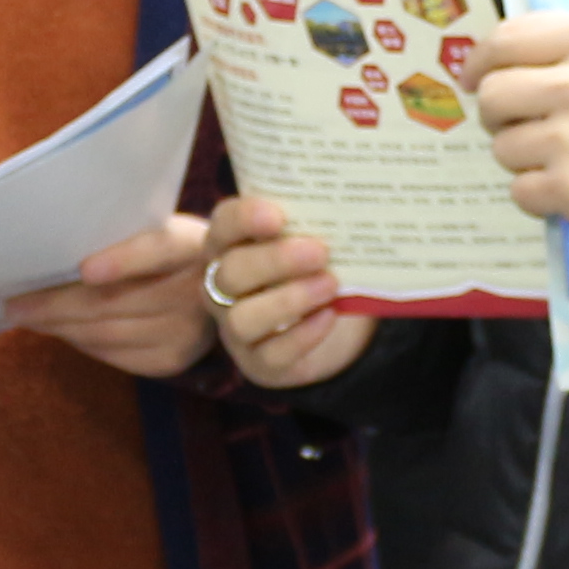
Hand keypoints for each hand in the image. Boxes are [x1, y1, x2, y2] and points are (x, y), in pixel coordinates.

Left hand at [10, 215, 222, 379]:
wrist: (219, 285)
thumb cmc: (167, 248)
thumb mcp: (155, 227)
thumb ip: (118, 234)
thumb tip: (50, 251)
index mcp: (190, 244)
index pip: (157, 250)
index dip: (122, 261)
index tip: (84, 269)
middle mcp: (196, 292)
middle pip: (117, 302)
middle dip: (57, 305)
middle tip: (16, 304)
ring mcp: (186, 332)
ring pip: (108, 334)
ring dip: (60, 327)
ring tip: (28, 317)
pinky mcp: (173, 360)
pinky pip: (114, 356)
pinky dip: (81, 343)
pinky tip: (60, 331)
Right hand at [203, 195, 376, 390]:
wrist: (331, 321)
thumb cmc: (316, 266)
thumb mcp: (311, 237)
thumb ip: (314, 221)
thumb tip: (345, 205)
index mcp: (231, 245)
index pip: (223, 225)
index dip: (243, 219)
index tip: (278, 215)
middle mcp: (223, 287)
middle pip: (229, 273)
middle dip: (273, 261)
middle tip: (319, 251)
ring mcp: (236, 329)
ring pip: (241, 319)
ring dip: (287, 300)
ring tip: (329, 285)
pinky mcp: (258, 363)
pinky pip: (271, 355)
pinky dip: (302, 336)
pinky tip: (329, 316)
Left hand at [469, 10, 568, 247]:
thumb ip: (565, 45)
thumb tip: (493, 57)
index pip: (506, 39)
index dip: (479, 61)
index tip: (473, 78)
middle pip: (493, 95)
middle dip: (498, 115)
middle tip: (519, 125)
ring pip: (503, 148)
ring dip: (523, 158)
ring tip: (562, 159)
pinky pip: (521, 191)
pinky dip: (539, 195)